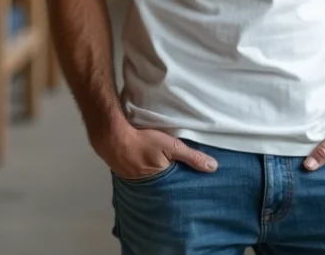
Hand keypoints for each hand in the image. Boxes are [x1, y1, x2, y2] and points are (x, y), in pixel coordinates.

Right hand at [92, 121, 218, 179]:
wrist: (111, 137)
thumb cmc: (142, 141)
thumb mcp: (171, 146)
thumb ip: (191, 157)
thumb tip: (213, 167)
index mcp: (163, 182)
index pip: (180, 186)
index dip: (188, 183)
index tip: (199, 183)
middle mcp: (150, 187)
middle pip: (168, 186)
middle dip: (177, 184)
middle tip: (187, 178)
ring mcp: (138, 183)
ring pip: (156, 183)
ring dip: (163, 179)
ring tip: (172, 174)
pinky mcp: (129, 176)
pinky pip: (145, 179)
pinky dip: (151, 175)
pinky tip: (153, 169)